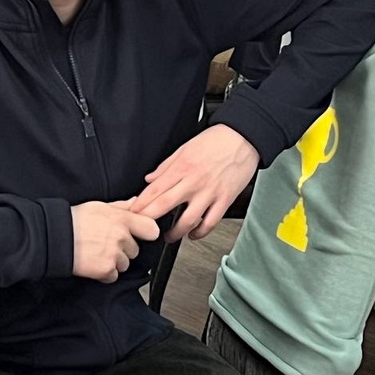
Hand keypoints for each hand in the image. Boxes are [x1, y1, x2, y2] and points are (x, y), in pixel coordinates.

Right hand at [71, 199, 159, 283]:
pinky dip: (105, 273)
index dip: (146, 233)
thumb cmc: (75, 220)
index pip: (152, 229)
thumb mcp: (100, 206)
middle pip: (135, 250)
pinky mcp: (106, 270)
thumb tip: (136, 202)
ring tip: (97, 252)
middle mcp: (121, 237)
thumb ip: (122, 206)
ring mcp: (114, 255)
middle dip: (124, 249)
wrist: (55, 237)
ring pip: (125, 264)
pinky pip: (114, 275)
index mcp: (122, 219)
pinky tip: (94, 262)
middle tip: (105, 243)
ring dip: (114, 262)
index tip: (140, 234)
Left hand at [131, 124, 258, 241]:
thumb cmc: (215, 141)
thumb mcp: (184, 148)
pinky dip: (200, 232)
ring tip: (168, 237)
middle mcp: (193, 181)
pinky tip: (193, 234)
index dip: (141, 204)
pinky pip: (210, 222)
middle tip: (141, 229)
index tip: (131, 213)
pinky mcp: (225, 199)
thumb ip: (165, 166)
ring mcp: (209, 192)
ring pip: (188, 219)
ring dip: (175, 232)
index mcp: (181, 167)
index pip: (155, 190)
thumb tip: (150, 179)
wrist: (243, 138)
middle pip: (165, 204)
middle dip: (150, 219)